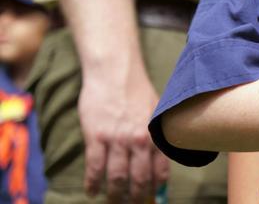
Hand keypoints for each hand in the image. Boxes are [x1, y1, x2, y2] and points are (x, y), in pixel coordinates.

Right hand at [79, 70, 168, 202]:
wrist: (115, 73)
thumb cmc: (137, 91)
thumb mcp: (157, 112)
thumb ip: (158, 134)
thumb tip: (162, 157)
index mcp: (156, 135)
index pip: (160, 171)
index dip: (156, 187)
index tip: (152, 196)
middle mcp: (139, 141)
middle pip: (138, 179)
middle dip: (136, 197)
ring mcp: (117, 140)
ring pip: (117, 178)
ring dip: (115, 195)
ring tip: (113, 202)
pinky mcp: (96, 137)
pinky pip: (95, 167)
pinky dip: (93, 183)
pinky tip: (92, 191)